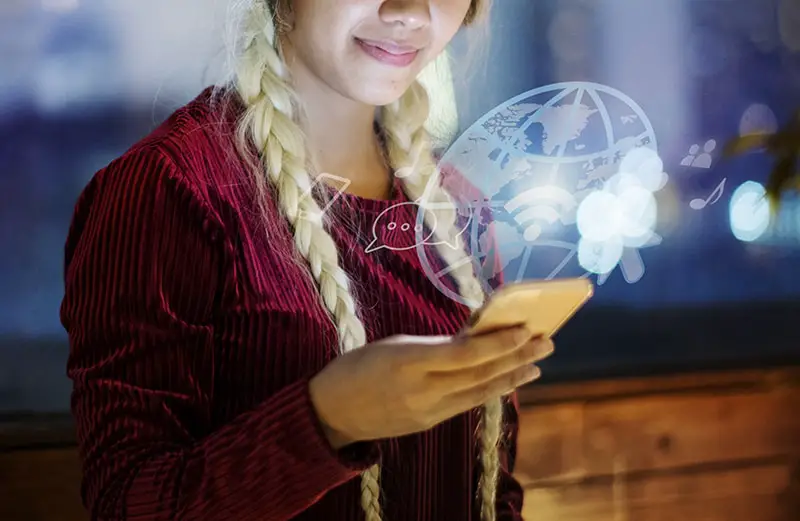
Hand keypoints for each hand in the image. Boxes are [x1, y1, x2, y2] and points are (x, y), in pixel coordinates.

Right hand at [309, 326, 552, 448]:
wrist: (331, 413)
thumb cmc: (357, 367)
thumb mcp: (392, 345)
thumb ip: (434, 346)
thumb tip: (475, 336)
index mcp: (407, 361)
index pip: (464, 354)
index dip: (498, 343)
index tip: (525, 330)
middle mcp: (421, 390)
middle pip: (479, 374)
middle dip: (517, 357)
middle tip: (546, 342)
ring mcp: (427, 412)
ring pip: (479, 393)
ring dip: (511, 376)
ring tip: (536, 364)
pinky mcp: (428, 424)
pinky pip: (466, 404)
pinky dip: (489, 390)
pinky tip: (506, 380)